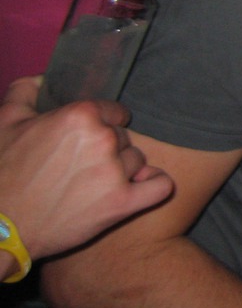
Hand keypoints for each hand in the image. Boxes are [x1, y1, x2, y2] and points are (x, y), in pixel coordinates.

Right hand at [0, 76, 173, 260]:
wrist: (0, 227)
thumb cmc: (2, 172)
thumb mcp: (5, 121)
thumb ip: (27, 91)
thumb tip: (44, 79)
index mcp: (80, 116)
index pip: (114, 111)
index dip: (103, 123)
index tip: (92, 136)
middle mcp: (103, 140)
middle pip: (123, 138)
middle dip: (107, 149)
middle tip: (82, 165)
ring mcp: (115, 173)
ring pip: (138, 160)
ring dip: (123, 169)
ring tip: (95, 181)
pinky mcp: (122, 203)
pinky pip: (160, 186)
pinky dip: (154, 185)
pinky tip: (141, 186)